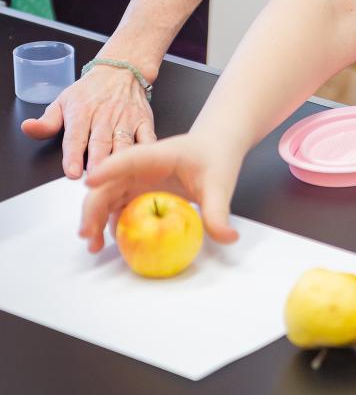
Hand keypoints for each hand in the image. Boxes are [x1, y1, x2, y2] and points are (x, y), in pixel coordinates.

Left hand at [21, 64, 154, 177]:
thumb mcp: (63, 101)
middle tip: (95, 180)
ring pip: (124, 142)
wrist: (121, 70)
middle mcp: (104, 115)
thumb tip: (28, 128)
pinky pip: (148, 137)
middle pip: (100, 142)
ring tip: (117, 178)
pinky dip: (148, 151)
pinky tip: (145, 164)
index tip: (72, 172)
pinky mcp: (144, 121)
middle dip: (98, 162)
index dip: (73, 155)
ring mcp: (126, 119)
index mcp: (82, 111)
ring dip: (120, 160)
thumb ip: (47, 122)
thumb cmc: (90, 91)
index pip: (75, 136)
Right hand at [79, 132, 240, 252]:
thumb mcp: (220, 185)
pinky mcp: (137, 191)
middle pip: (107, 182)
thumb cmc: (215, 159)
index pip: (129, 159)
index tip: (90, 181)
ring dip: (95, 218)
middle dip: (92, 206)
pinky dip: (108, 222)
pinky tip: (108, 241)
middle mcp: (139, 166)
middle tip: (88, 233)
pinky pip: (117, 207)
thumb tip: (229, 238)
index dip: (108, 168)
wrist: (215, 149)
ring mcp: (135, 179)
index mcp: (157, 155)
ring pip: (106, 196)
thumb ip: (219, 212)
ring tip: (94, 245)